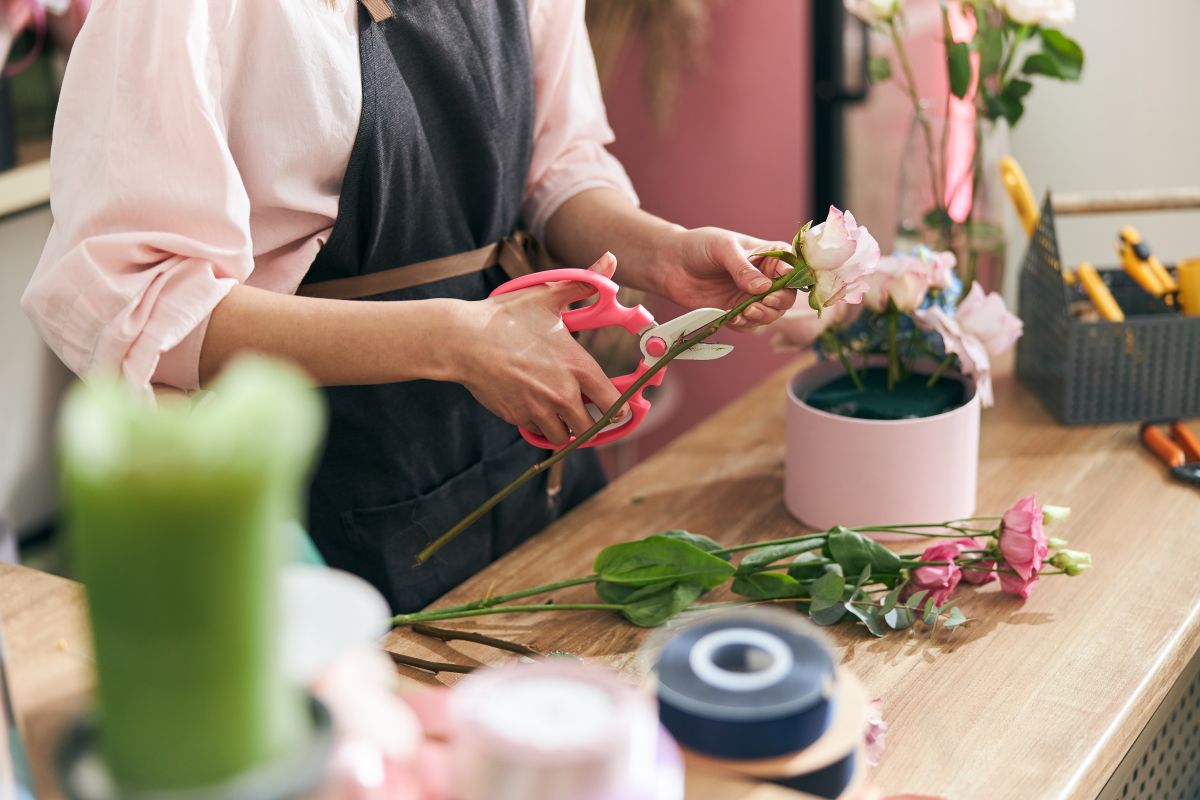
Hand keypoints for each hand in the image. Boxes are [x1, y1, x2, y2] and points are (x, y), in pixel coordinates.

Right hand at [447, 252, 624, 445]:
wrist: (463, 340)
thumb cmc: (506, 316)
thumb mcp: (547, 295)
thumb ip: (584, 282)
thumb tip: (611, 259)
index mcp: (578, 366)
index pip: (613, 404)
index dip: (620, 410)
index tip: (619, 410)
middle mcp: (563, 393)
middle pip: (591, 426)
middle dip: (591, 422)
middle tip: (587, 413)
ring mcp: (539, 408)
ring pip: (564, 435)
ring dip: (566, 427)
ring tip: (562, 414)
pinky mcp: (518, 417)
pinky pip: (538, 431)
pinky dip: (540, 425)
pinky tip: (536, 408)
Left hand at [657, 227, 797, 330]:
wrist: (670, 263)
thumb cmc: (699, 246)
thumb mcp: (723, 248)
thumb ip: (743, 267)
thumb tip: (763, 288)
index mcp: (767, 256)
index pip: (791, 268)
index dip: (791, 277)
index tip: (779, 282)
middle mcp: (763, 278)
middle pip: (785, 296)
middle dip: (778, 302)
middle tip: (764, 302)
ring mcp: (749, 297)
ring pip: (770, 314)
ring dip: (763, 316)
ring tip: (746, 312)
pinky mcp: (735, 312)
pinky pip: (749, 325)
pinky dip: (745, 325)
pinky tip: (735, 319)